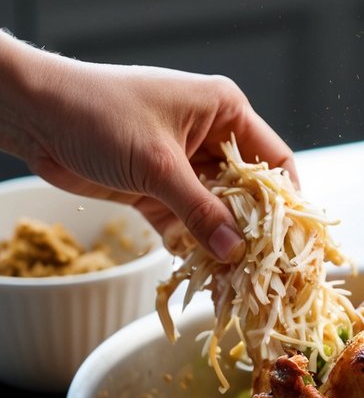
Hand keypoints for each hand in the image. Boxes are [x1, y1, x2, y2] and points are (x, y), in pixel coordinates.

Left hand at [0, 32, 296, 260]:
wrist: (34, 114)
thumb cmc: (98, 114)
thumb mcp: (157, 165)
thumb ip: (199, 211)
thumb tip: (236, 251)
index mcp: (224, 112)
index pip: (275, 161)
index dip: (286, 204)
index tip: (294, 244)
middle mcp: (210, 138)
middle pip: (248, 194)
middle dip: (254, 233)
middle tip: (266, 274)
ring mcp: (182, 165)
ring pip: (216, 213)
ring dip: (223, 246)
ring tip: (238, 285)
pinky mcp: (155, 189)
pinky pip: (186, 224)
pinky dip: (192, 248)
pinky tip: (205, 279)